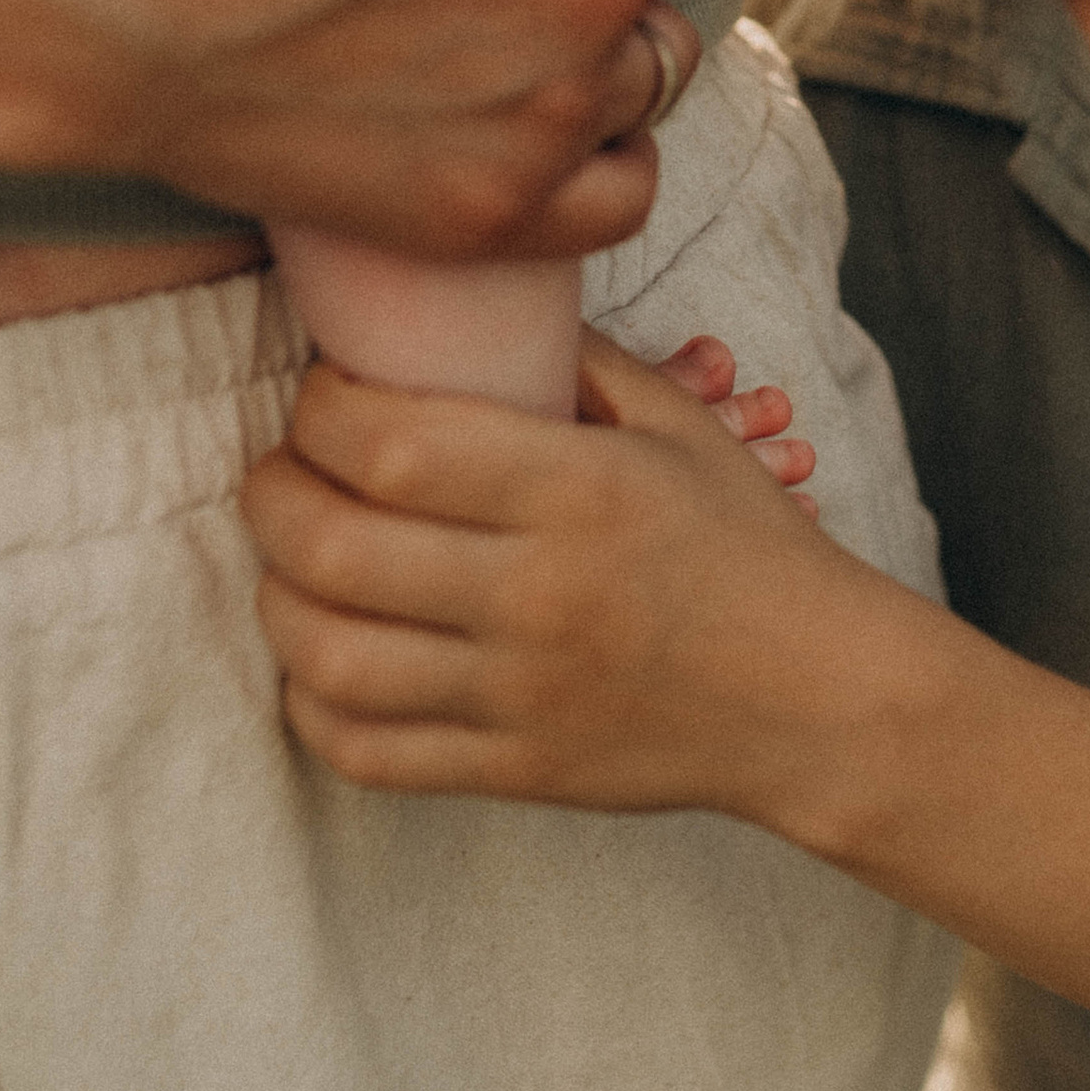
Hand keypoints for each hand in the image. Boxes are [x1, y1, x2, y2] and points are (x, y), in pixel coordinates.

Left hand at [244, 331, 893, 802]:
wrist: (818, 696)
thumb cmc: (747, 546)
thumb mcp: (680, 427)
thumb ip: (571, 365)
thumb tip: (461, 317)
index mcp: (577, 492)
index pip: (388, 445)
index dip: (321, 410)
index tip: (328, 396)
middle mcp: (536, 596)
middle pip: (329, 546)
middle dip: (271, 494)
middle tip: (284, 471)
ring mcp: (518, 696)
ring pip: (327, 658)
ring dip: (278, 599)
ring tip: (295, 563)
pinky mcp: (512, 773)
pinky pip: (363, 751)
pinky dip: (313, 706)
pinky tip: (327, 659)